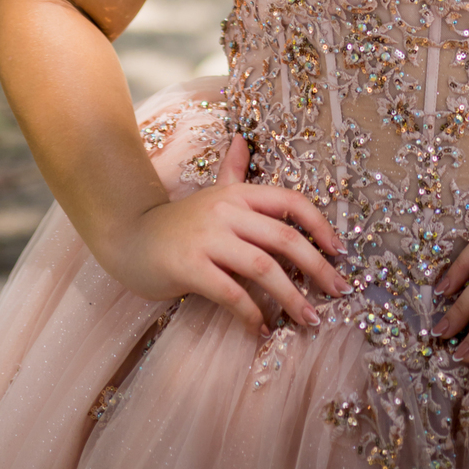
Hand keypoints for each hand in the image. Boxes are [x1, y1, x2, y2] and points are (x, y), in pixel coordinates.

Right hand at [110, 135, 349, 334]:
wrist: (128, 237)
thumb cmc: (177, 222)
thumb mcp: (210, 194)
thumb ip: (233, 172)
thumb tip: (243, 138)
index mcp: (238, 194)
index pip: (290, 201)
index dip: (320, 225)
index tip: (341, 251)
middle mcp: (226, 211)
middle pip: (284, 238)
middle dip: (318, 267)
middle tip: (339, 291)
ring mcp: (207, 238)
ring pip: (263, 268)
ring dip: (292, 297)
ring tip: (309, 319)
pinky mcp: (189, 267)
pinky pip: (231, 293)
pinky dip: (251, 314)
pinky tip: (261, 330)